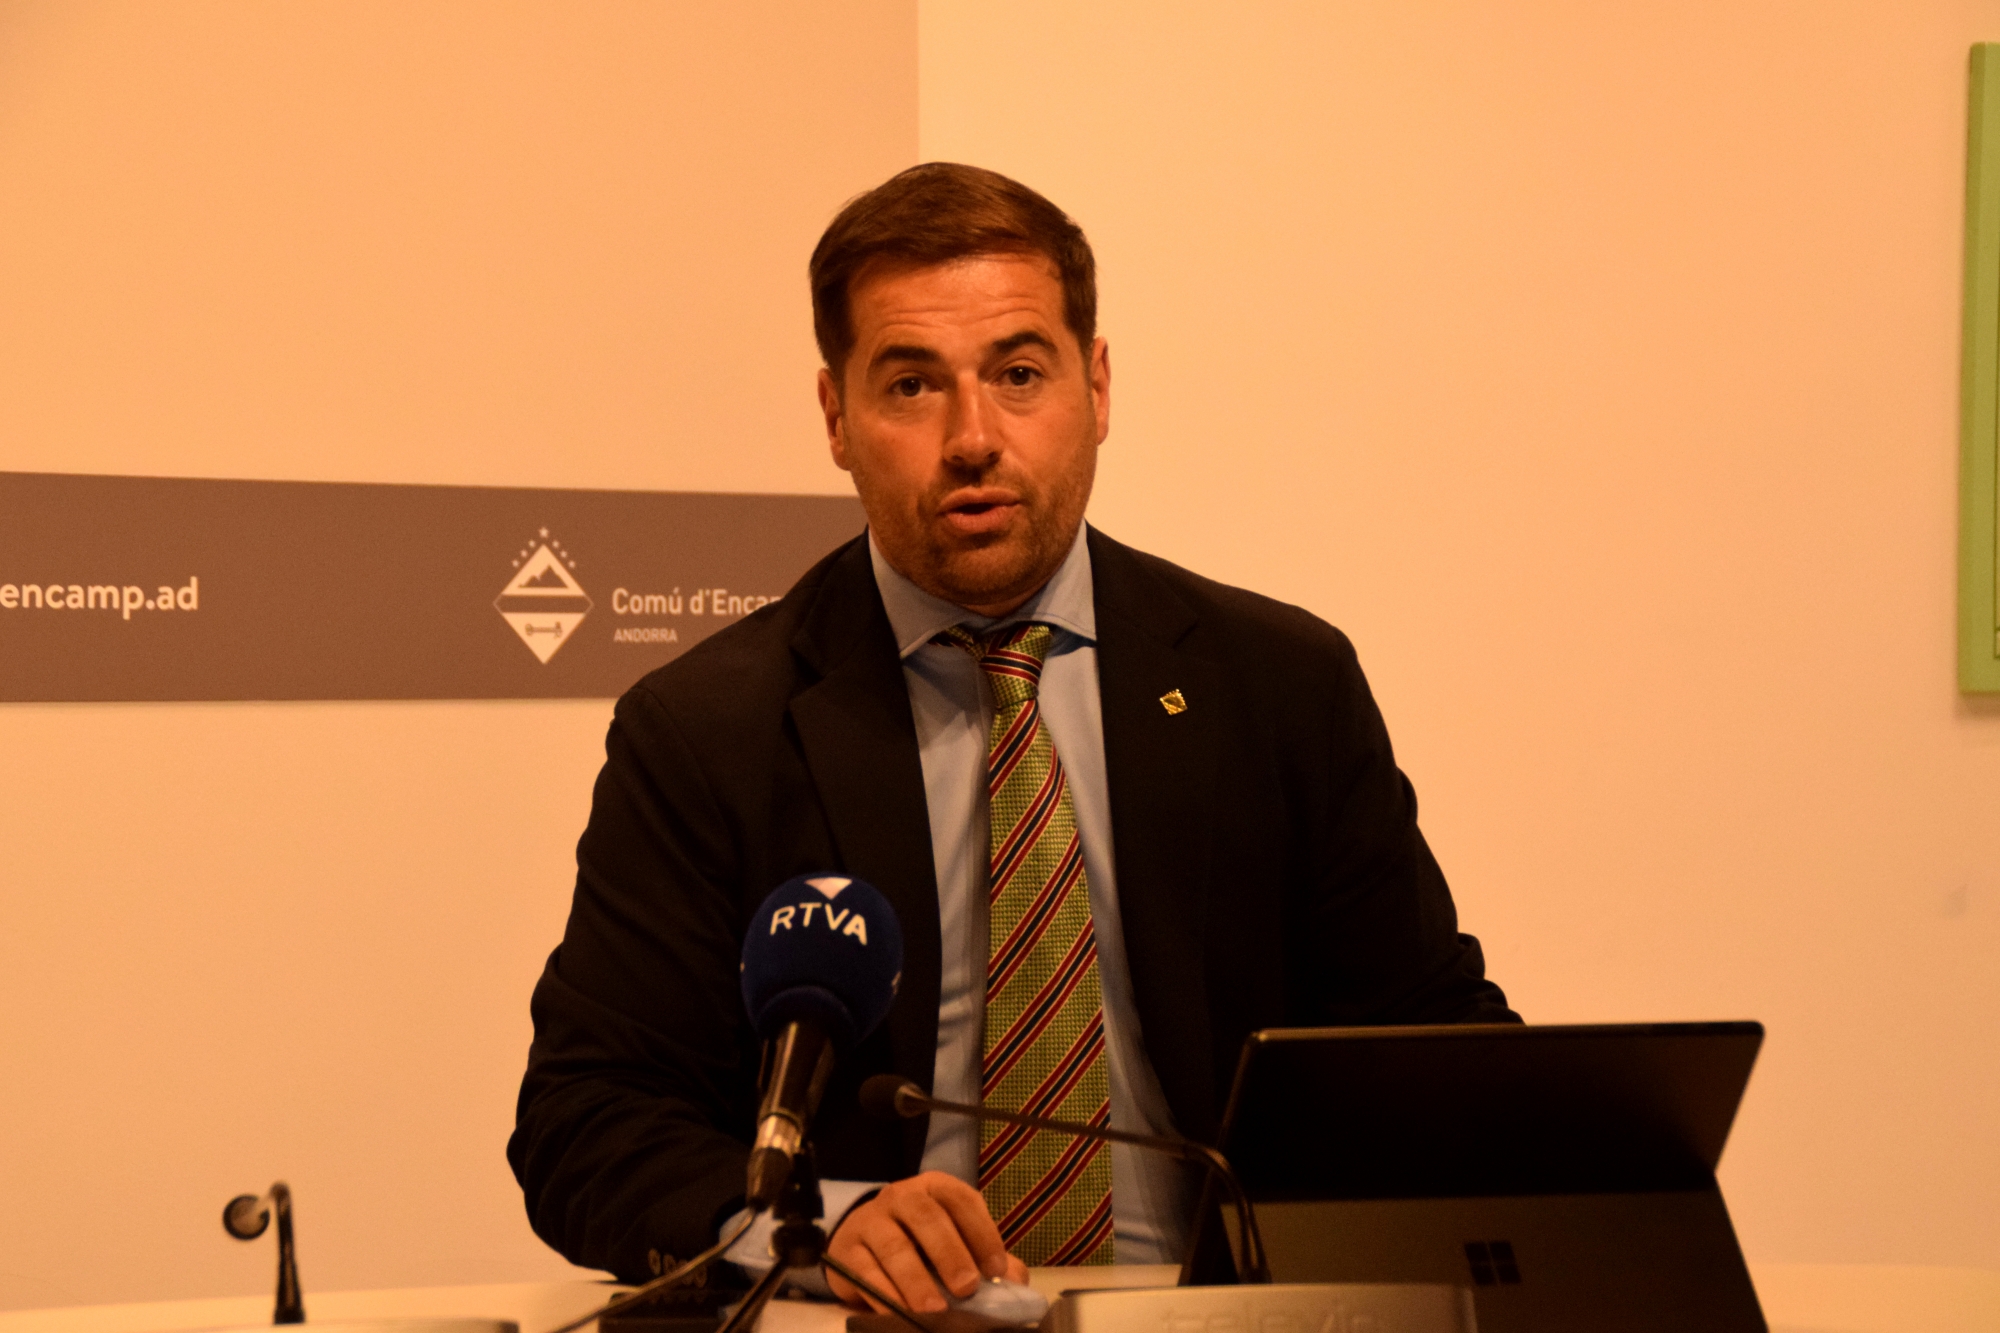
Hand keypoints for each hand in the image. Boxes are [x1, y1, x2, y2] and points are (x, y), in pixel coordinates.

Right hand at [823, 1171, 1029, 1311]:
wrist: (862, 1241)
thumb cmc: (920, 1243)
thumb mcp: (955, 1241)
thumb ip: (985, 1258)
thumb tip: (1016, 1282)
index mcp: (936, 1189)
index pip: (962, 1201)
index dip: (982, 1233)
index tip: (997, 1271)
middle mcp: (902, 1197)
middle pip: (926, 1218)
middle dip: (949, 1254)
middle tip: (966, 1289)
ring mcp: (871, 1220)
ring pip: (893, 1246)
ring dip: (915, 1281)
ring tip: (933, 1311)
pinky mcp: (846, 1249)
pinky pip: (865, 1272)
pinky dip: (884, 1296)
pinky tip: (899, 1314)